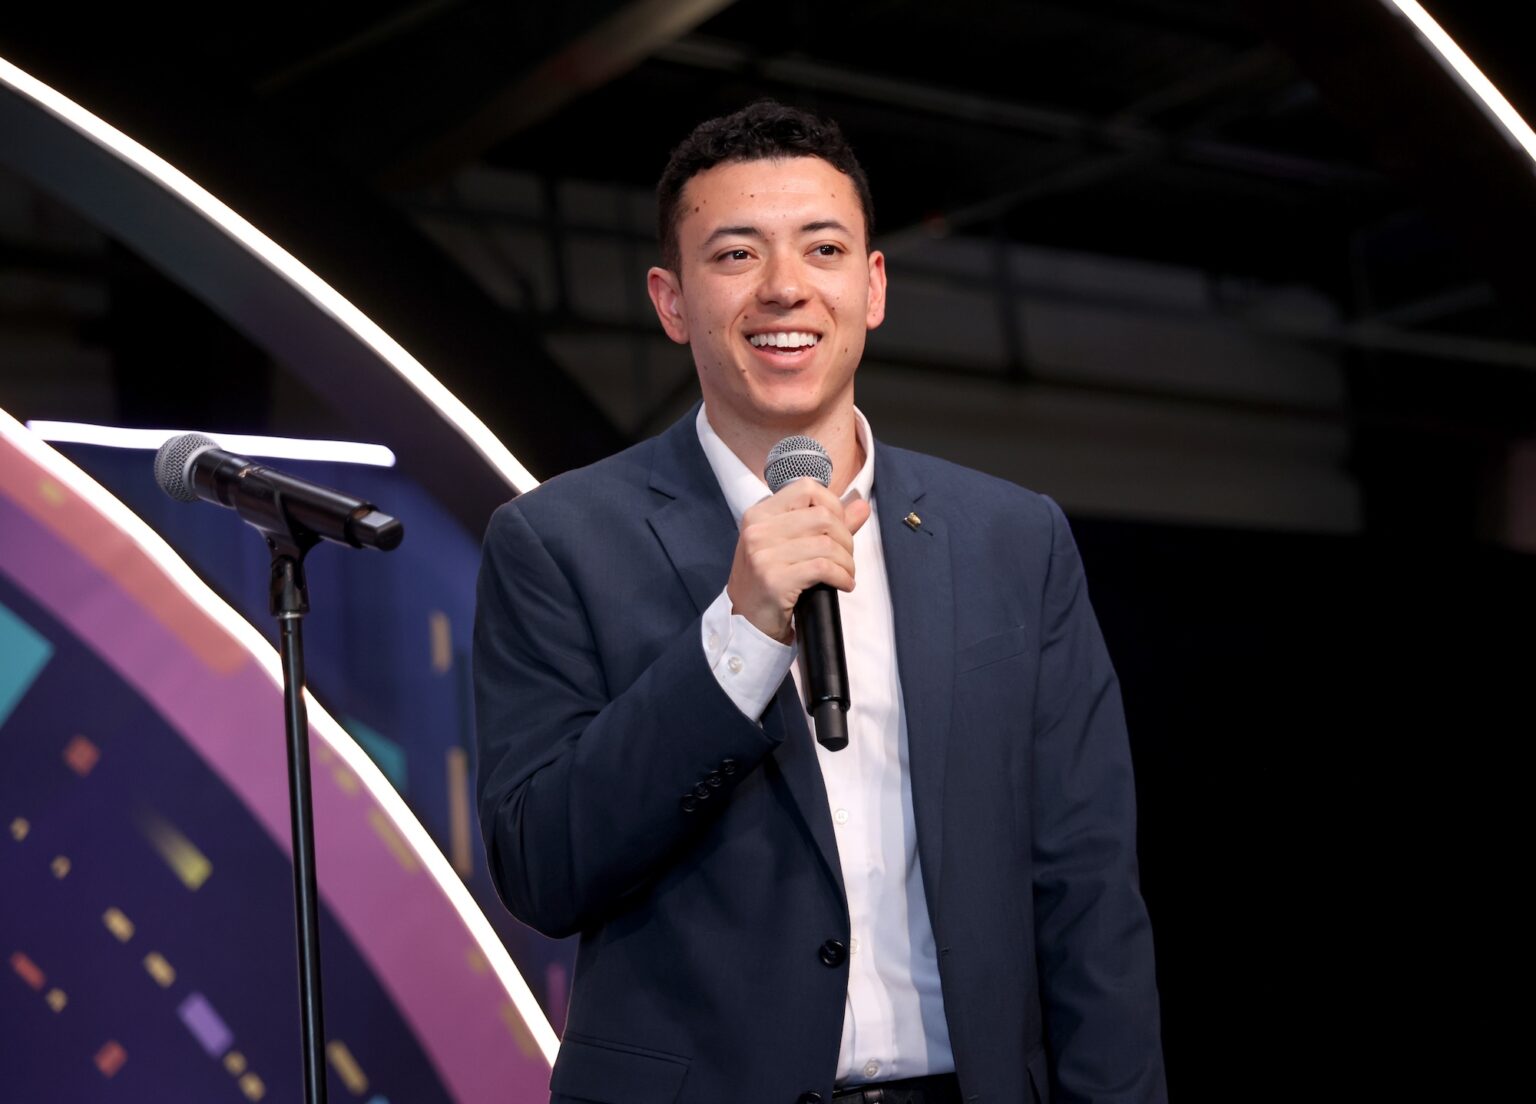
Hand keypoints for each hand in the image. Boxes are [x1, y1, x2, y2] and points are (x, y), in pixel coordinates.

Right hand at [727, 478, 871, 641]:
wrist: (747, 622)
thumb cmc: (770, 581)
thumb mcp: (789, 545)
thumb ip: (826, 524)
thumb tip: (862, 506)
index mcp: (759, 514)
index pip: (806, 488)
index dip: (832, 505)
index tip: (838, 528)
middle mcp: (758, 530)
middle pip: (822, 516)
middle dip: (845, 538)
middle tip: (846, 557)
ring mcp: (763, 554)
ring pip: (826, 544)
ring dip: (846, 561)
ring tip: (846, 573)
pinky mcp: (774, 579)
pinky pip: (823, 568)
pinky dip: (842, 576)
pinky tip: (843, 584)